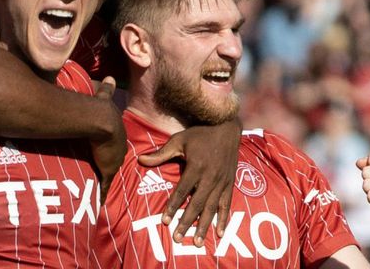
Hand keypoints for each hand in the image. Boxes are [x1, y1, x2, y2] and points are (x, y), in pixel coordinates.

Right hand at [90, 76, 126, 203]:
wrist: (101, 121)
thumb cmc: (100, 109)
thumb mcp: (104, 99)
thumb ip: (106, 89)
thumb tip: (110, 76)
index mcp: (117, 132)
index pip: (117, 141)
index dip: (113, 145)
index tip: (111, 150)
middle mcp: (118, 147)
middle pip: (116, 157)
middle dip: (113, 163)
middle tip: (108, 169)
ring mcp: (113, 160)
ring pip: (111, 172)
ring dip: (107, 179)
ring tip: (103, 188)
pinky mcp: (106, 170)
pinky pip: (104, 184)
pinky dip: (102, 193)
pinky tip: (99, 202)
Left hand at [139, 120, 240, 244]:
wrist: (226, 128)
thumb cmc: (199, 134)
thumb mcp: (178, 140)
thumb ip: (161, 153)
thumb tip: (140, 160)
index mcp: (196, 167)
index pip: (182, 191)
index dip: (173, 206)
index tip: (165, 220)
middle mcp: (210, 177)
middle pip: (196, 204)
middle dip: (186, 222)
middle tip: (177, 237)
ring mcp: (221, 182)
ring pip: (211, 208)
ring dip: (204, 226)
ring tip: (196, 242)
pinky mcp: (229, 184)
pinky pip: (226, 205)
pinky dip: (223, 219)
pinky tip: (220, 233)